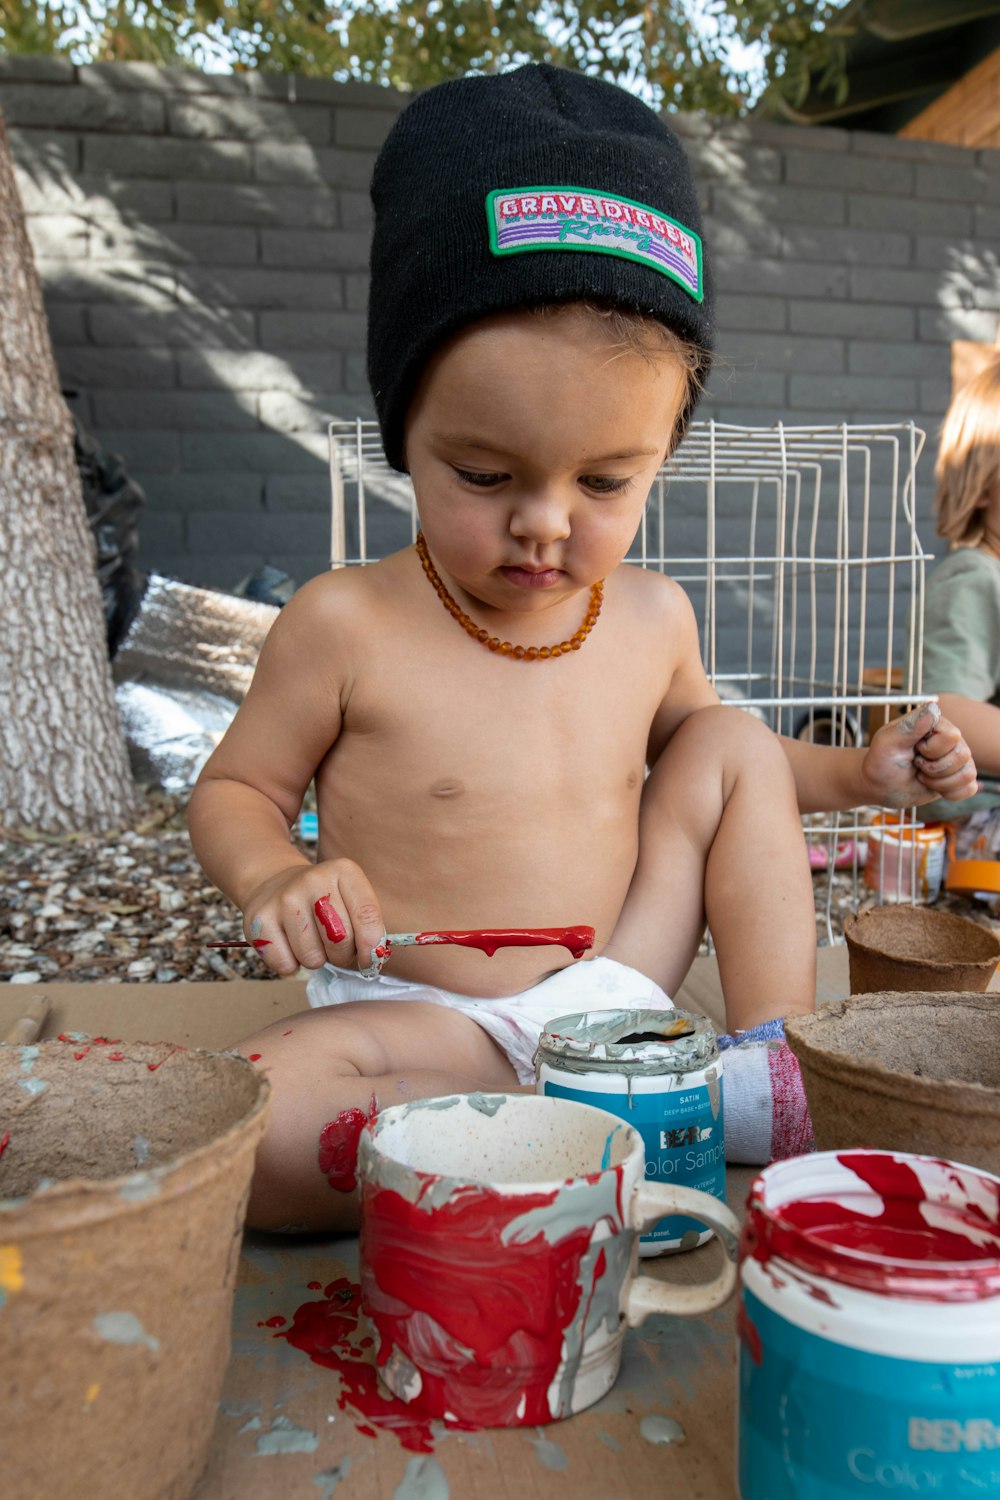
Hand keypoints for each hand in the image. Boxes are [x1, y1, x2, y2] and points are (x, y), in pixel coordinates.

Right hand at [241, 860, 384, 976]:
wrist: (275, 884)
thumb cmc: (324, 901)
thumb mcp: (350, 898)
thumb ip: (368, 925)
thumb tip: (374, 959)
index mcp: (343, 871)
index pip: (367, 916)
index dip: (372, 947)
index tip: (370, 960)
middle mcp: (313, 880)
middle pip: (341, 940)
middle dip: (342, 954)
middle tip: (334, 945)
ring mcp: (284, 899)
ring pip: (312, 958)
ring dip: (315, 959)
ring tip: (309, 939)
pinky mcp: (260, 920)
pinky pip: (285, 965)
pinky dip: (290, 964)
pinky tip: (288, 943)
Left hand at [861, 702, 977, 808]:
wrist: (879, 784)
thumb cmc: (881, 760)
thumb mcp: (888, 742)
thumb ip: (911, 725)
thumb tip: (933, 708)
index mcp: (935, 723)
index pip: (952, 736)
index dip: (931, 750)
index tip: (914, 750)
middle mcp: (950, 739)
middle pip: (962, 755)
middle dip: (934, 769)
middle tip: (916, 765)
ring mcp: (955, 758)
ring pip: (969, 774)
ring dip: (940, 782)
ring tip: (922, 775)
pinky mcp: (957, 777)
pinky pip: (970, 788)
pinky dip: (951, 793)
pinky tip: (934, 787)